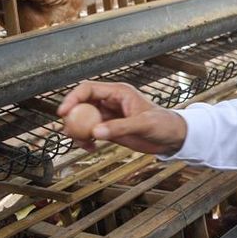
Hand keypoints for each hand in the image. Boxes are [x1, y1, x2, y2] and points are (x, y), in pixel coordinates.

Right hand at [57, 81, 186, 154]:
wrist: (173, 138)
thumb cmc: (164, 124)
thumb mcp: (144, 124)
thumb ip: (120, 127)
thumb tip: (96, 131)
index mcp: (118, 92)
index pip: (88, 89)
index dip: (72, 98)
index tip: (63, 112)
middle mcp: (110, 102)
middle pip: (81, 104)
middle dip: (71, 117)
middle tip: (69, 132)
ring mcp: (108, 116)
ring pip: (83, 120)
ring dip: (78, 131)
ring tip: (83, 144)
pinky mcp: (109, 129)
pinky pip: (90, 132)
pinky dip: (86, 140)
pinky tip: (91, 148)